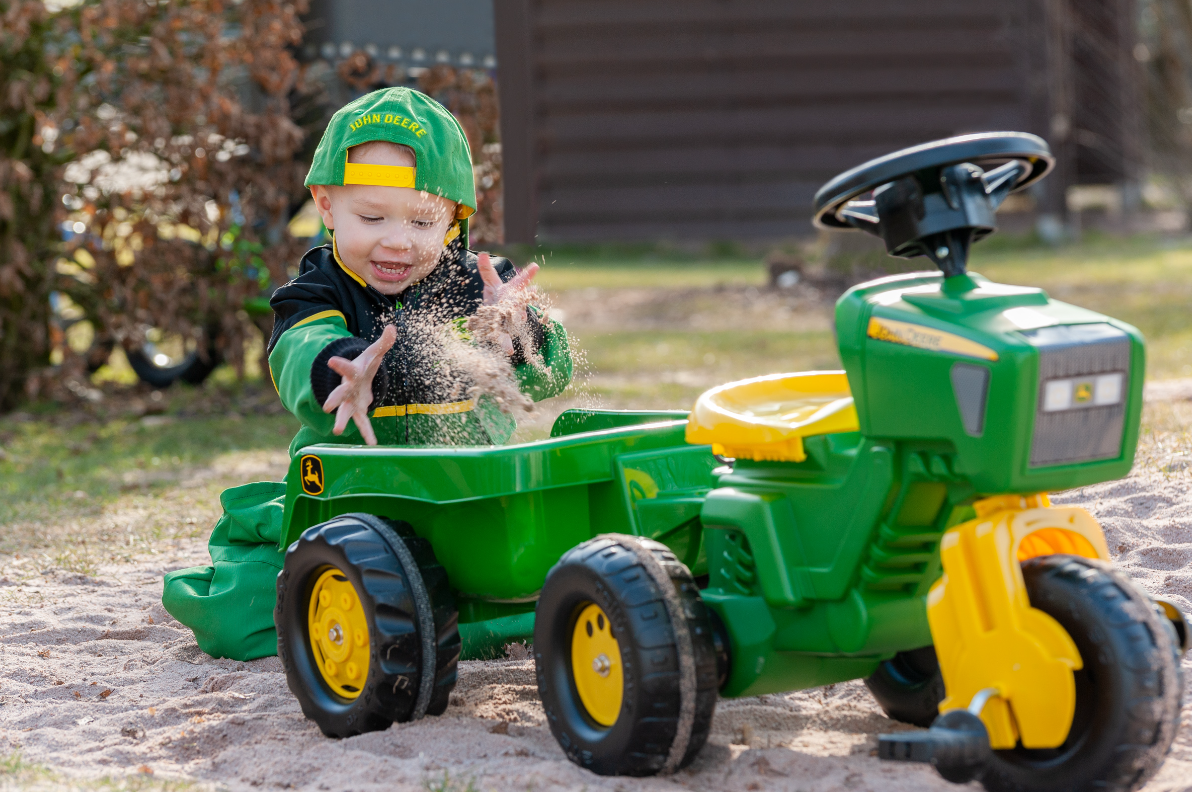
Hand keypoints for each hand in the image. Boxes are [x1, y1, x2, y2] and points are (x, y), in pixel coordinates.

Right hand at [322, 325, 396, 445]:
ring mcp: (350, 401)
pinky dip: (367, 433)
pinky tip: (372, 444)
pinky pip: (362, 423)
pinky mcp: (357, 411)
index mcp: (352, 372)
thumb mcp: (374, 353)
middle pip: (339, 394)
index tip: (330, 361)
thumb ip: (383, 342)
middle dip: (334, 400)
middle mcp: (348, 388)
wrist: (357, 378)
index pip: (346, 368)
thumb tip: (392, 328)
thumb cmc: (365, 364)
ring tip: (337, 432)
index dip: (340, 365)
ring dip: (342, 421)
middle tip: (327, 406)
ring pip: (345, 412)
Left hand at [477, 252, 538, 355]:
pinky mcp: (505, 332)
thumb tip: (482, 254)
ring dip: (516, 323)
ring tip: (517, 332)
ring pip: (514, 322)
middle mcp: (516, 305)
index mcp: (513, 292)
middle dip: (524, 300)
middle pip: (520, 303)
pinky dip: (505, 345)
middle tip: (532, 295)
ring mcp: (512, 319)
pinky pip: (504, 339)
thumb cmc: (499, 298)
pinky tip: (509, 351)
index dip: (528, 274)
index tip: (535, 267)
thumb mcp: (492, 283)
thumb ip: (487, 270)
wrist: (501, 318)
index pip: (521, 281)